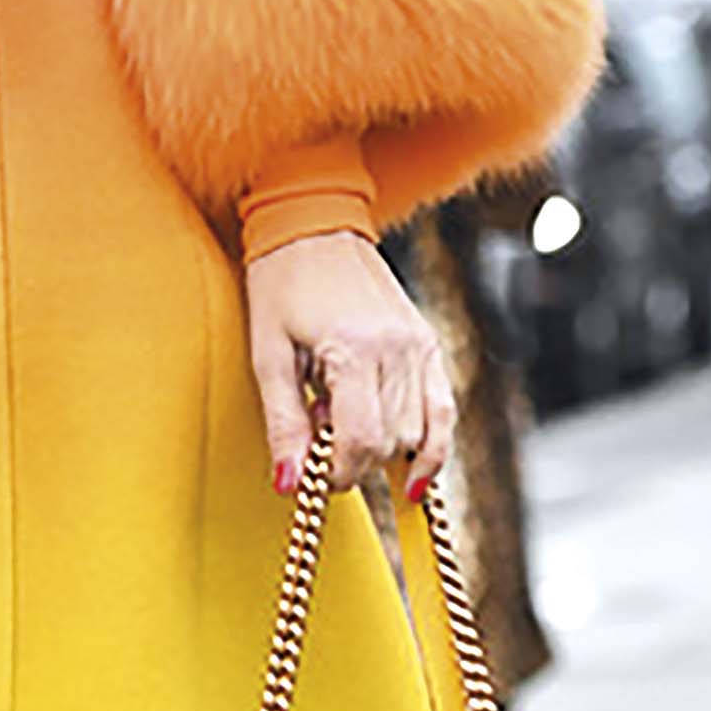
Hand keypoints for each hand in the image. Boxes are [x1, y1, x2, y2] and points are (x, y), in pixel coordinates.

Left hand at [244, 231, 453, 503]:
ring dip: (383, 450)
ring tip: (345, 425)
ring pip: (418, 432)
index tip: (313, 481)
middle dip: (356, 461)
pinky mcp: (428, 342)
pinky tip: (414, 478)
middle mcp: (397, 348)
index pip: (361, 439)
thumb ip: (283, 423)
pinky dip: (431, 446)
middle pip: (391, 441)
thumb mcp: (268, 355)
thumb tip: (290, 485)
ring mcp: (419, 344)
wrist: (312, 225)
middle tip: (319, 439)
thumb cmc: (281, 285)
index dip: (337, 474)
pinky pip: (443, 410)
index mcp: (353, 348)